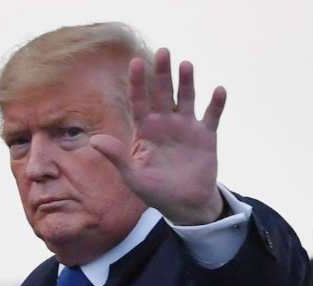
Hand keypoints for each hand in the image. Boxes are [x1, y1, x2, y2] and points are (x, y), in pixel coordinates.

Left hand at [90, 48, 226, 225]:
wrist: (185, 205)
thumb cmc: (155, 191)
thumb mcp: (133, 176)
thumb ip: (116, 156)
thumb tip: (93, 141)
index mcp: (146, 130)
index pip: (139, 102)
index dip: (137, 83)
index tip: (134, 62)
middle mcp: (166, 123)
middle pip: (163, 93)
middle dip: (163, 73)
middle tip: (163, 52)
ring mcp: (187, 127)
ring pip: (187, 98)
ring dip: (187, 82)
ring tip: (186, 65)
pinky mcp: (206, 135)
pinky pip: (212, 116)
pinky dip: (216, 104)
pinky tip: (218, 91)